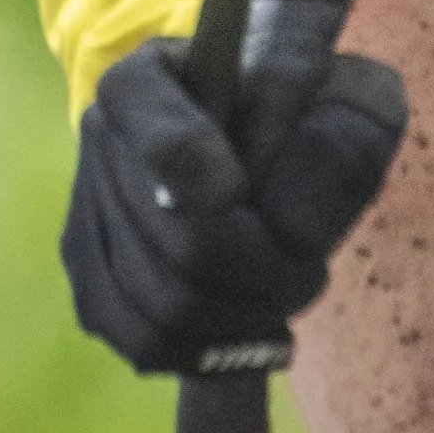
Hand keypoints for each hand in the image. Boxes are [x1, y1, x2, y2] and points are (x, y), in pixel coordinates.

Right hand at [60, 35, 407, 375]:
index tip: (238, 189)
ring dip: (247, 319)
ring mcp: (89, 215)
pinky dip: (211, 354)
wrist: (259, 122)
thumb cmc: (309, 104)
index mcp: (148, 78)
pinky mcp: (94, 282)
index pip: (159, 135)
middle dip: (267, 272)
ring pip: (165, 309)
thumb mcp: (344, 90)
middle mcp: (102, 143)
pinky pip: (146, 346)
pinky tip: (257, 330)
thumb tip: (288, 230)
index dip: (193, 165)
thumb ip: (342, 134)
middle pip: (184, 245)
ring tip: (292, 291)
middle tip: (313, 266)